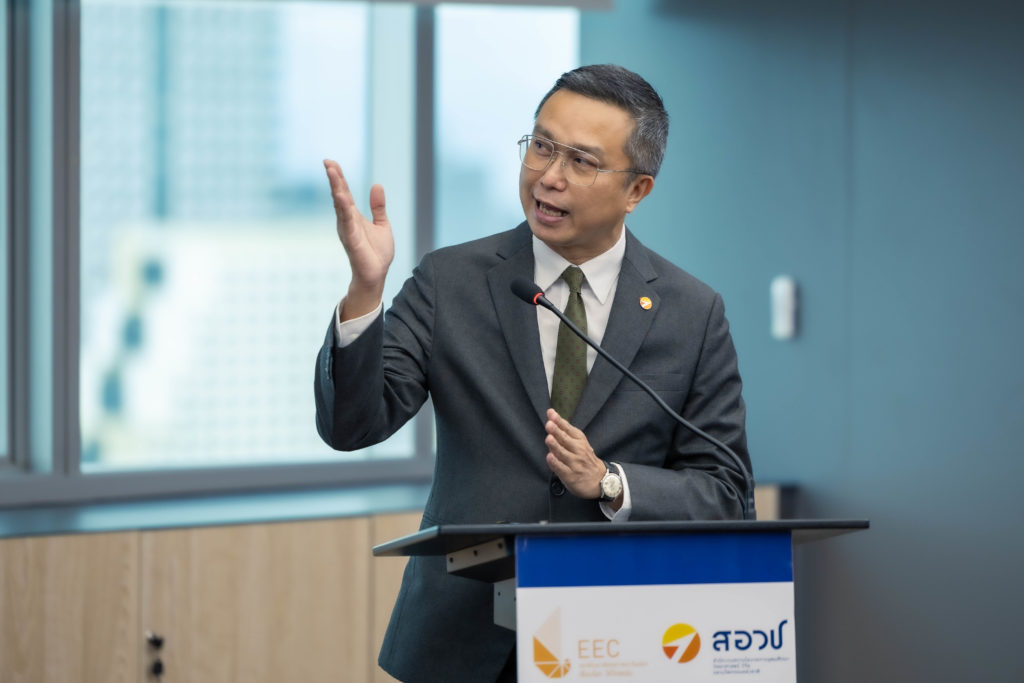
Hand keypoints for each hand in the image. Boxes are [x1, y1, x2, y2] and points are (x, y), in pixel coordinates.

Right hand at [324, 159, 394, 319]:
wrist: (377, 275)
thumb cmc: (377, 252)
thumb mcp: (382, 224)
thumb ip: (378, 207)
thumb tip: (377, 185)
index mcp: (353, 216)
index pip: (345, 192)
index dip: (339, 177)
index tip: (331, 162)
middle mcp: (347, 221)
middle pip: (339, 195)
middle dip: (334, 179)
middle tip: (327, 162)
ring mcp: (348, 230)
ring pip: (340, 206)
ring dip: (337, 189)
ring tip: (332, 173)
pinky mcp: (352, 241)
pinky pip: (347, 223)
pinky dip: (344, 210)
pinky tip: (341, 198)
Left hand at [544, 409, 606, 499]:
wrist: (600, 480)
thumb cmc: (586, 460)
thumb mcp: (581, 444)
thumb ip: (567, 434)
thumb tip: (552, 421)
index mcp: (580, 441)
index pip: (568, 429)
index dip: (559, 421)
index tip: (551, 413)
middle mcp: (578, 451)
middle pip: (565, 440)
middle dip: (557, 431)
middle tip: (549, 424)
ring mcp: (575, 464)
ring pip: (563, 453)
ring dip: (555, 446)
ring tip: (549, 438)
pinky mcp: (570, 476)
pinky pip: (561, 468)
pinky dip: (555, 463)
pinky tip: (550, 457)